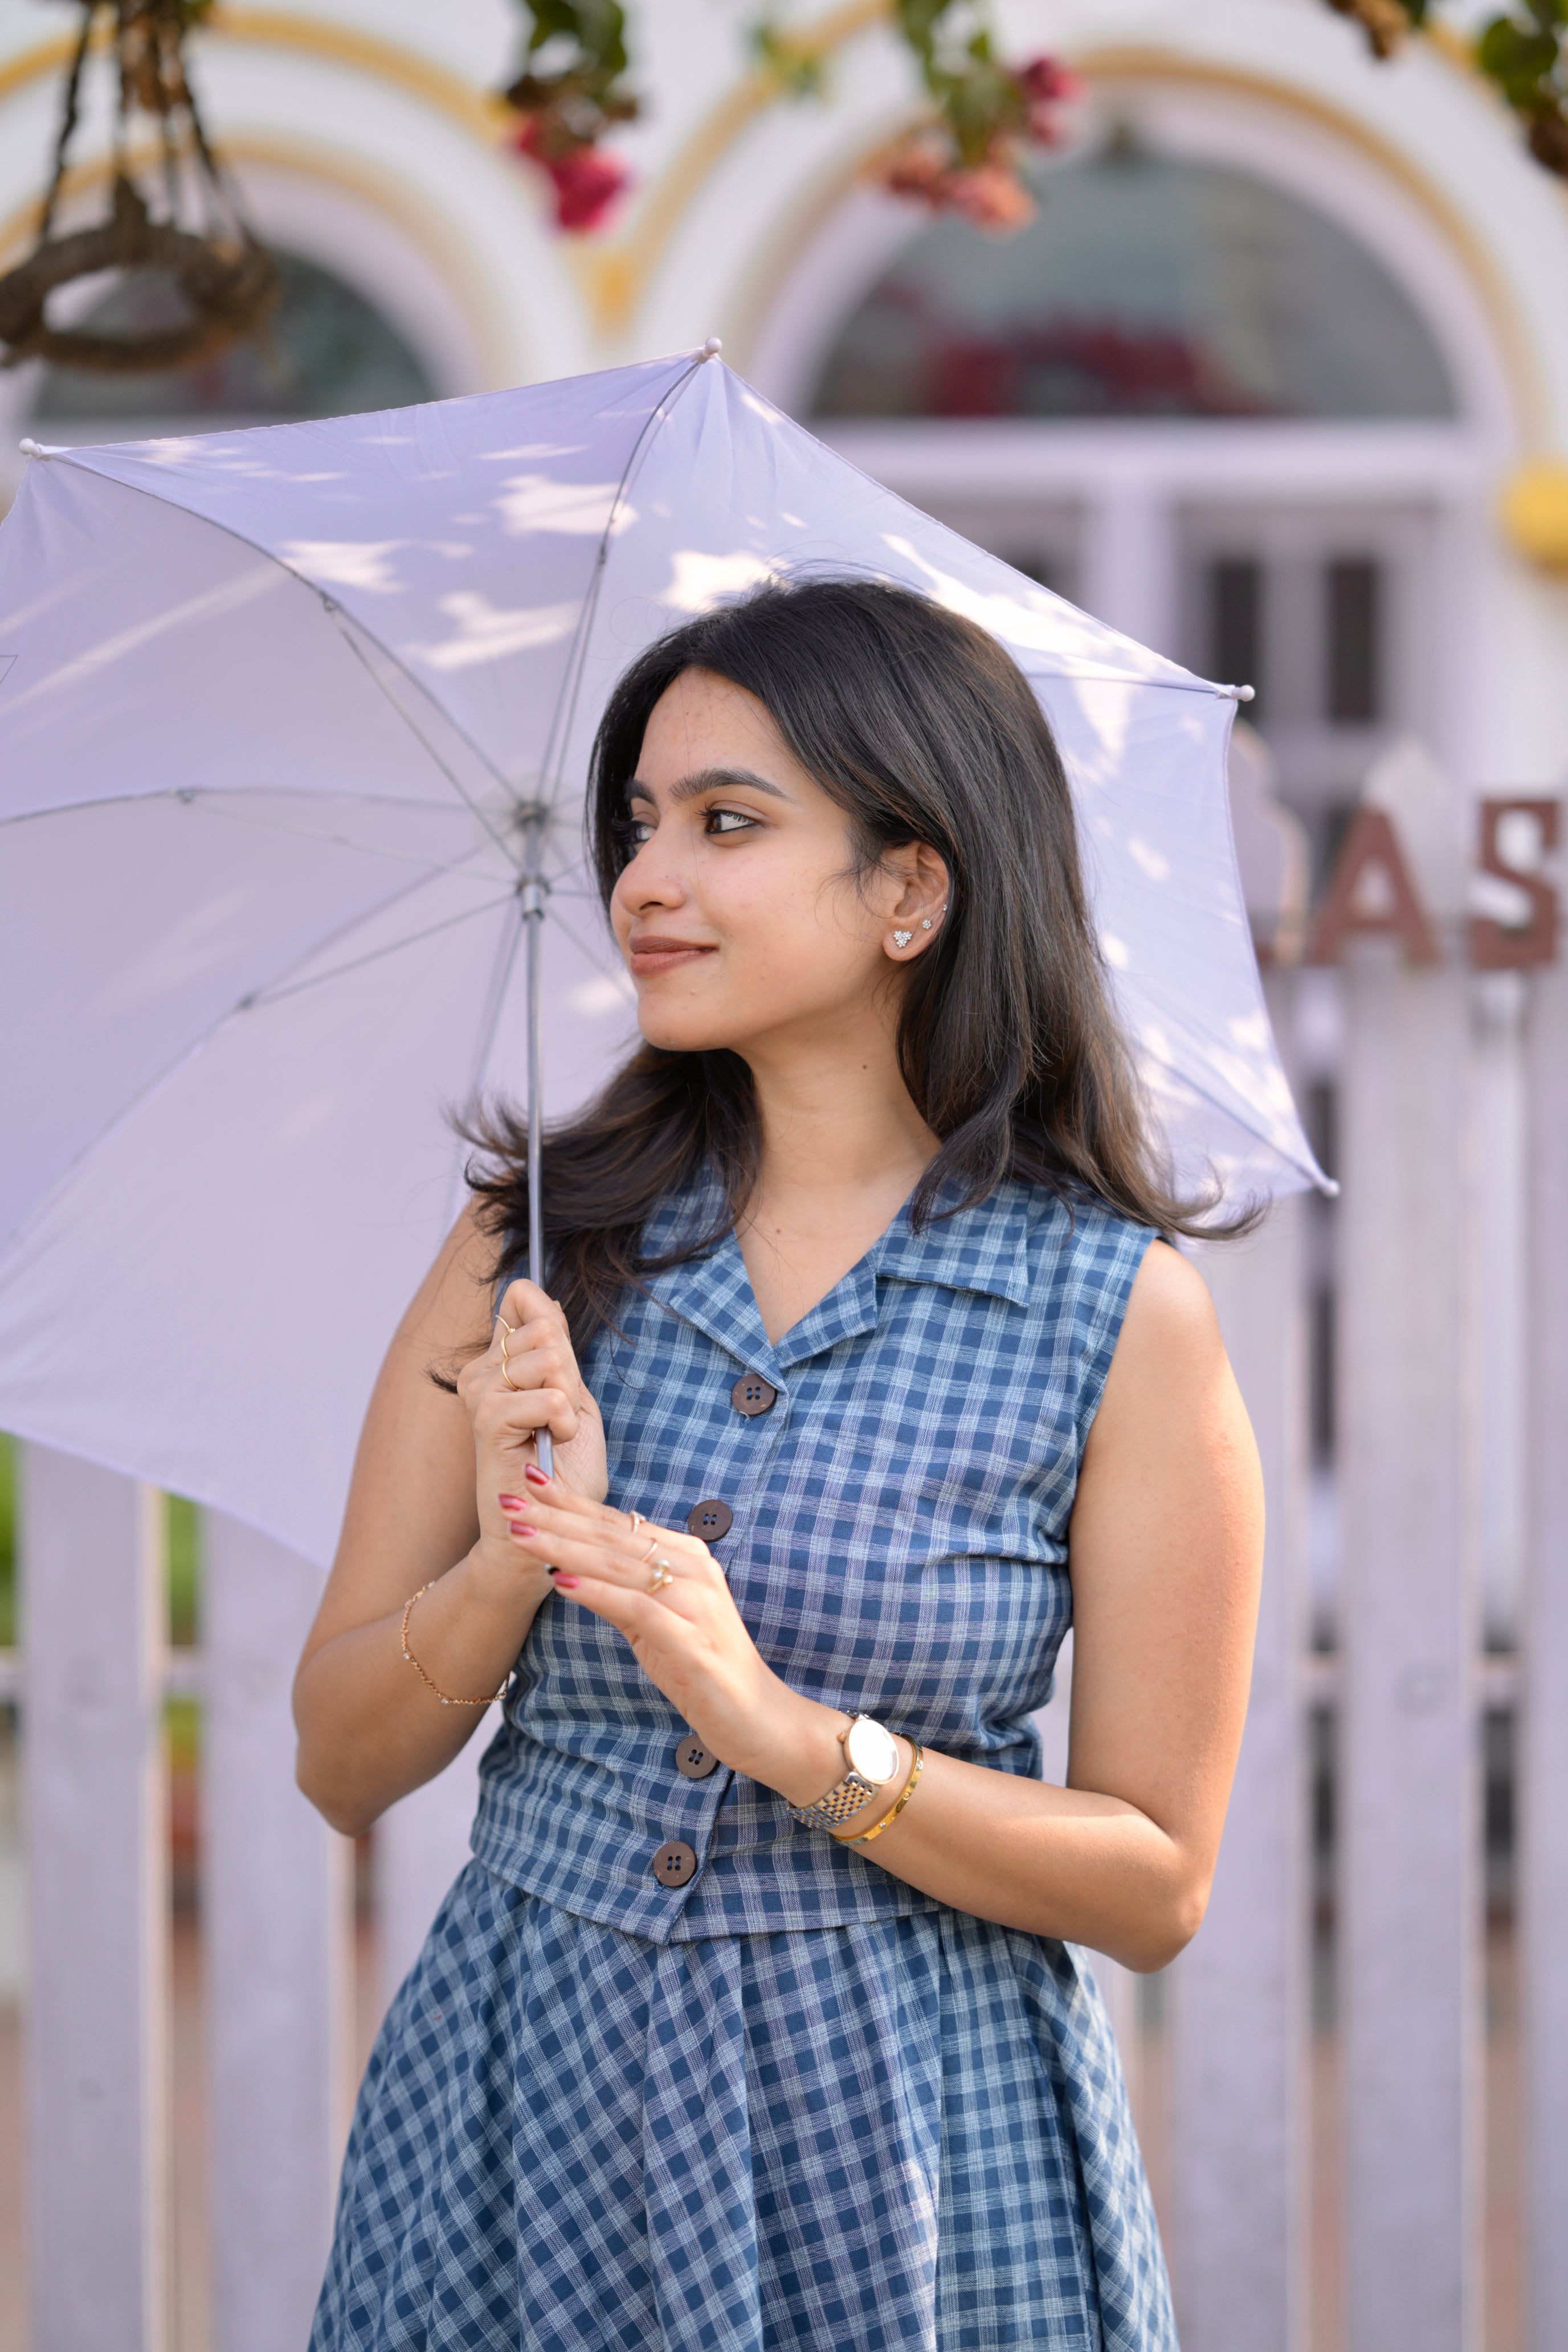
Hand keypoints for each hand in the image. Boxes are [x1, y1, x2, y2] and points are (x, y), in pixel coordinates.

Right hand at [457, 1282, 608, 1580]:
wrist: (550, 1522)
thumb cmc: (562, 1466)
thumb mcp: (571, 1392)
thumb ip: (556, 1344)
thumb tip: (540, 1296)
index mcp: (498, 1360)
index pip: (523, 1298)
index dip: (555, 1327)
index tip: (560, 1375)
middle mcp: (480, 1371)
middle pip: (546, 1328)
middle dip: (570, 1374)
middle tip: (557, 1415)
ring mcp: (480, 1394)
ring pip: (550, 1361)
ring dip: (568, 1402)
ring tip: (552, 1432)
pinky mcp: (488, 1421)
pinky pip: (549, 1397)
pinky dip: (564, 1422)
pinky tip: (551, 1444)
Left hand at [497, 1467, 843, 1803]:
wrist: (757, 1717)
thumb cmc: (701, 1666)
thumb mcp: (656, 1620)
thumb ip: (625, 1588)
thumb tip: (573, 1563)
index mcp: (687, 1557)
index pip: (617, 1521)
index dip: (571, 1500)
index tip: (528, 1479)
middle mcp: (694, 1569)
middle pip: (612, 1535)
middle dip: (555, 1516)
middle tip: (507, 1499)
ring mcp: (696, 1602)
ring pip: (618, 1564)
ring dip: (564, 1547)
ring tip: (520, 1535)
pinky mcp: (692, 1640)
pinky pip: (637, 1607)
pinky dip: (597, 1592)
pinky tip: (561, 1582)